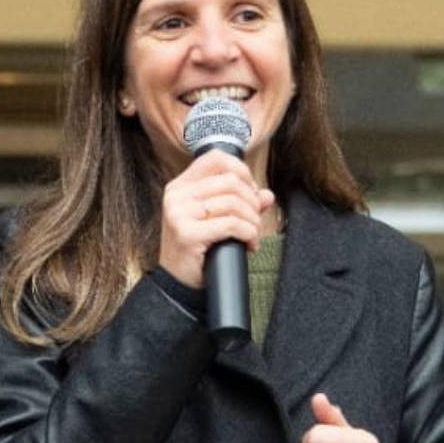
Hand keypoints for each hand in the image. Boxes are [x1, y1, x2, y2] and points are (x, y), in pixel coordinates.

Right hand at [157, 150, 273, 287]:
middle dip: (252, 201)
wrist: (178, 284)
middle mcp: (176, 195)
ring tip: (252, 235)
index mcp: (180, 186)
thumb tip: (267, 195)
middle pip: (231, 181)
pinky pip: (232, 224)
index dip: (241, 171)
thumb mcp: (218, 220)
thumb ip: (241, 203)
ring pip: (234, 202)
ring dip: (252, 220)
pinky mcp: (187, 234)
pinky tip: (249, 243)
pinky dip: (249, 233)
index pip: (216, 158)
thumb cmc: (199, 250)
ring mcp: (178, 214)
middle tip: (254, 220)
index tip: (250, 192)